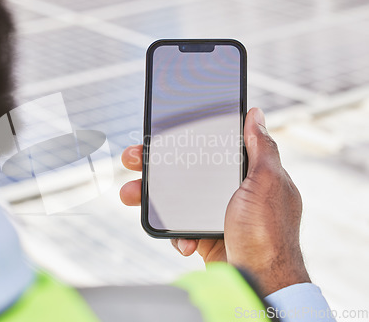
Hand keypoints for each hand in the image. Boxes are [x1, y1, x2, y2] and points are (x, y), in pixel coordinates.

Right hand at [120, 108, 309, 295]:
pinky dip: (176, 233)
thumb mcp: (267, 183)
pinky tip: (183, 241)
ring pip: (177, 198)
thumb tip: (255, 114)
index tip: (161, 134)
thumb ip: (260, 148)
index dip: (184, 139)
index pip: (211, 147)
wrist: (260, 283)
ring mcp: (217, 214)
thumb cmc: (268, 234)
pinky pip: (180, 227)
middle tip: (132, 159)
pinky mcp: (206, 236)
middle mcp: (232, 191)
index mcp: (248, 174)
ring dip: (151, 196)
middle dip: (156, 165)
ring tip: (130, 193)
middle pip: (187, 170)